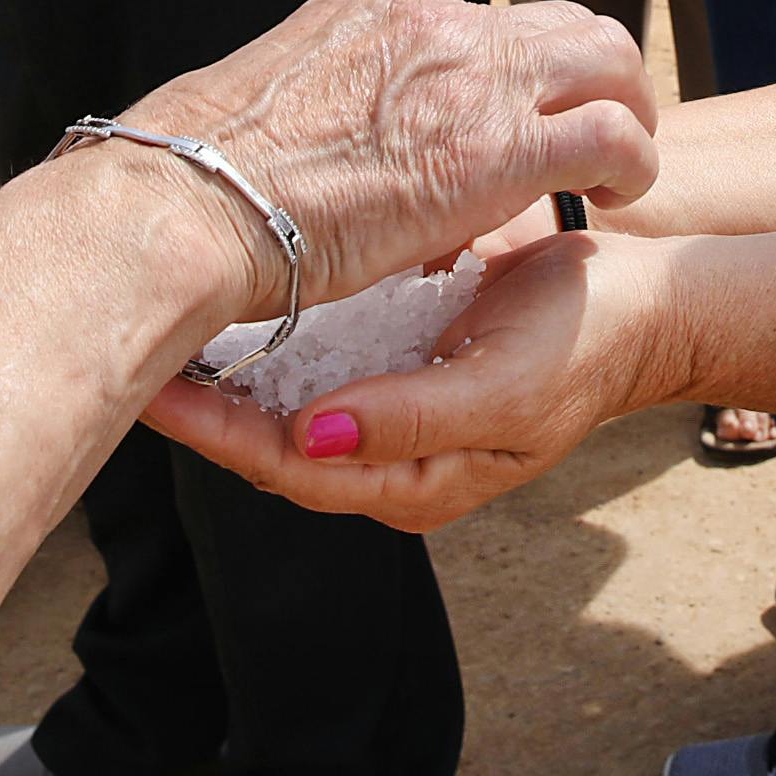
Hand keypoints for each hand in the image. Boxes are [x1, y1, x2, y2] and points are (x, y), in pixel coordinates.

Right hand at [110, 0, 657, 315]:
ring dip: (629, 107)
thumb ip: (329, 96)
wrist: (186, 205)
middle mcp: (436, 16)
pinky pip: (615, 134)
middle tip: (596, 131)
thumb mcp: (272, 92)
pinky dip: (635, 163)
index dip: (507, 77)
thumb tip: (334, 138)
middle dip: (591, 74)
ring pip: (608, 57)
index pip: (479, 21)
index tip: (503, 127)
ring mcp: (473, 74)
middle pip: (561, 22)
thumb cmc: (198, 175)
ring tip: (624, 166)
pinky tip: (619, 200)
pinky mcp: (501, 146)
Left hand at [148, 229, 649, 531]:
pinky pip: (313, 358)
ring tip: (162, 321)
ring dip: (224, 366)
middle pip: (266, 441)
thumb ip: (409, 419)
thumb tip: (308, 437)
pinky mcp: (393, 360)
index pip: (283, 465)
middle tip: (132, 345)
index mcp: (410, 481)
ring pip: (280, 400)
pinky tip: (231, 294)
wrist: (642, 305)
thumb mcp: (504, 387)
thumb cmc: (584, 345)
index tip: (157, 384)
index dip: (214, 430)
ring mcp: (387, 407)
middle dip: (199, 402)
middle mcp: (386, 454)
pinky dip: (269, 331)